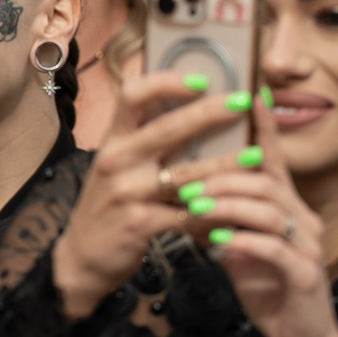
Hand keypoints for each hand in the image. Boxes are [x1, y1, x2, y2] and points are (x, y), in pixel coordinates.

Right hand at [51, 71, 245, 320]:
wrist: (81, 258)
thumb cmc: (108, 205)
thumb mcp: (115, 166)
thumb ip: (145, 141)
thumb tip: (191, 107)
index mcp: (113, 140)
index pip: (133, 95)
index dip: (166, 81)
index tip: (200, 79)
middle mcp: (117, 160)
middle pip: (167, 128)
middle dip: (210, 113)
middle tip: (243, 102)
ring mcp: (128, 193)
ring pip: (186, 174)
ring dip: (225, 164)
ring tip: (256, 156)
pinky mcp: (141, 224)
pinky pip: (187, 214)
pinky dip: (213, 210)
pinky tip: (236, 207)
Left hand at [175, 106, 337, 336]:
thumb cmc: (272, 292)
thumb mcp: (242, 252)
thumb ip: (225, 223)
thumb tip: (195, 201)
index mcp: (288, 208)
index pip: (275, 160)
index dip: (264, 128)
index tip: (248, 94)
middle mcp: (303, 219)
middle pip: (264, 181)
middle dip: (220, 177)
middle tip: (181, 181)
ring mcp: (308, 245)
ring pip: (268, 209)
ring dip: (226, 206)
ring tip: (193, 208)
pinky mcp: (305, 275)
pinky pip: (273, 248)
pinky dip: (241, 242)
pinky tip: (216, 244)